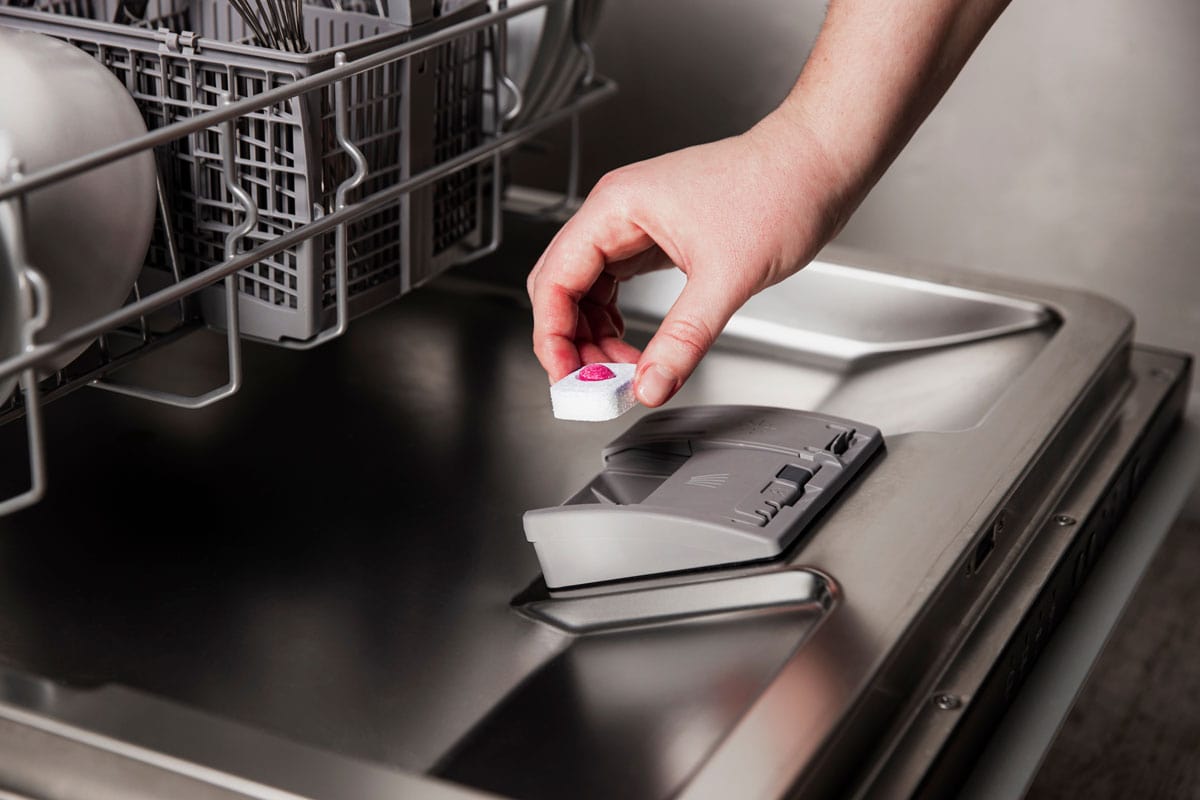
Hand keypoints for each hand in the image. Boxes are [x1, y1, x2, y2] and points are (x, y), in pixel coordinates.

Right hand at [526, 113, 846, 406]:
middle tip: (593, 384)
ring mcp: (635, 226)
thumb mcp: (727, 278)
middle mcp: (617, 213)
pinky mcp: (656, 239)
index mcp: (617, 207)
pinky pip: (615, 286)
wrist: (819, 163)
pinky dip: (615, 321)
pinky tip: (634, 347)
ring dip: (594, 335)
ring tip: (621, 372)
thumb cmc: (779, 190)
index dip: (552, 335)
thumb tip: (650, 385)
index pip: (556, 279)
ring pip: (587, 290)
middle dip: (571, 340)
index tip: (568, 377)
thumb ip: (683, 339)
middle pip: (562, 286)